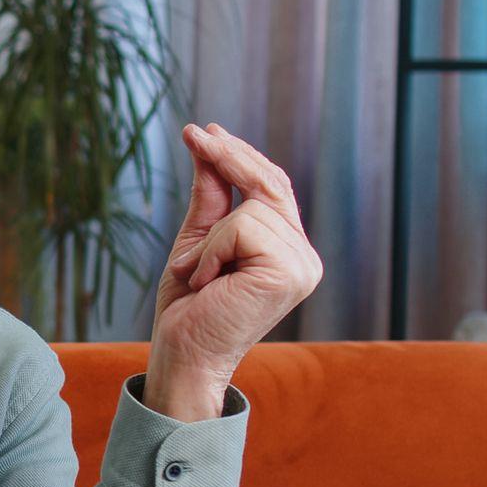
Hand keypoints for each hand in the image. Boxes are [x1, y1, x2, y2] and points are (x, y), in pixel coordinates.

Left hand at [147, 123, 323, 417]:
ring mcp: (302, 266)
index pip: (273, 188)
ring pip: (251, 208)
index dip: (240, 156)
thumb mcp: (197, 240)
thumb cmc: (188, 308)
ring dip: (209, 240)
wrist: (182, 355)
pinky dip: (214, 250)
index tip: (205, 131)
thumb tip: (208, 141)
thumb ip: (210, 196)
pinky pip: (243, 227)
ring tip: (200, 277)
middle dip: (229, 157)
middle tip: (195, 133)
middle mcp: (304, 257)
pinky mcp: (290, 273)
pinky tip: (208, 282)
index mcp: (288, 250)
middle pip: (271, 184)